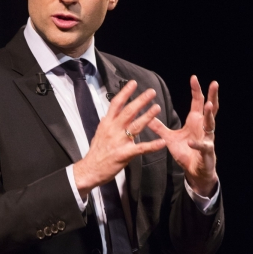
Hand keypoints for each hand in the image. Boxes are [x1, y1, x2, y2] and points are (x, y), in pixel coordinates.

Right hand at [73, 80, 165, 198]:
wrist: (90, 170)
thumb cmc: (96, 153)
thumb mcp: (98, 134)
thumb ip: (105, 124)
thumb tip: (107, 115)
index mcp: (106, 123)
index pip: (116, 104)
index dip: (125, 92)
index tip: (134, 83)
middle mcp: (113, 130)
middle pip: (128, 111)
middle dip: (140, 100)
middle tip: (151, 92)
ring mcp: (119, 141)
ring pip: (135, 126)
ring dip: (147, 116)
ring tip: (157, 108)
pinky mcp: (125, 154)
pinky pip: (141, 148)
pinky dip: (152, 146)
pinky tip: (162, 142)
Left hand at [148, 75, 218, 196]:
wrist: (195, 171)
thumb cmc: (186, 152)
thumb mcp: (170, 138)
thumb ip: (160, 128)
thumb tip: (147, 118)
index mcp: (195, 121)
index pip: (197, 102)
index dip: (196, 90)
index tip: (194, 78)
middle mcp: (203, 127)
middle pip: (210, 108)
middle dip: (211, 96)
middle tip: (214, 84)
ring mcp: (207, 138)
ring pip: (211, 124)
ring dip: (209, 115)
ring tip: (209, 105)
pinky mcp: (206, 151)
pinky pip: (202, 146)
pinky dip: (197, 144)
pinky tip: (192, 142)